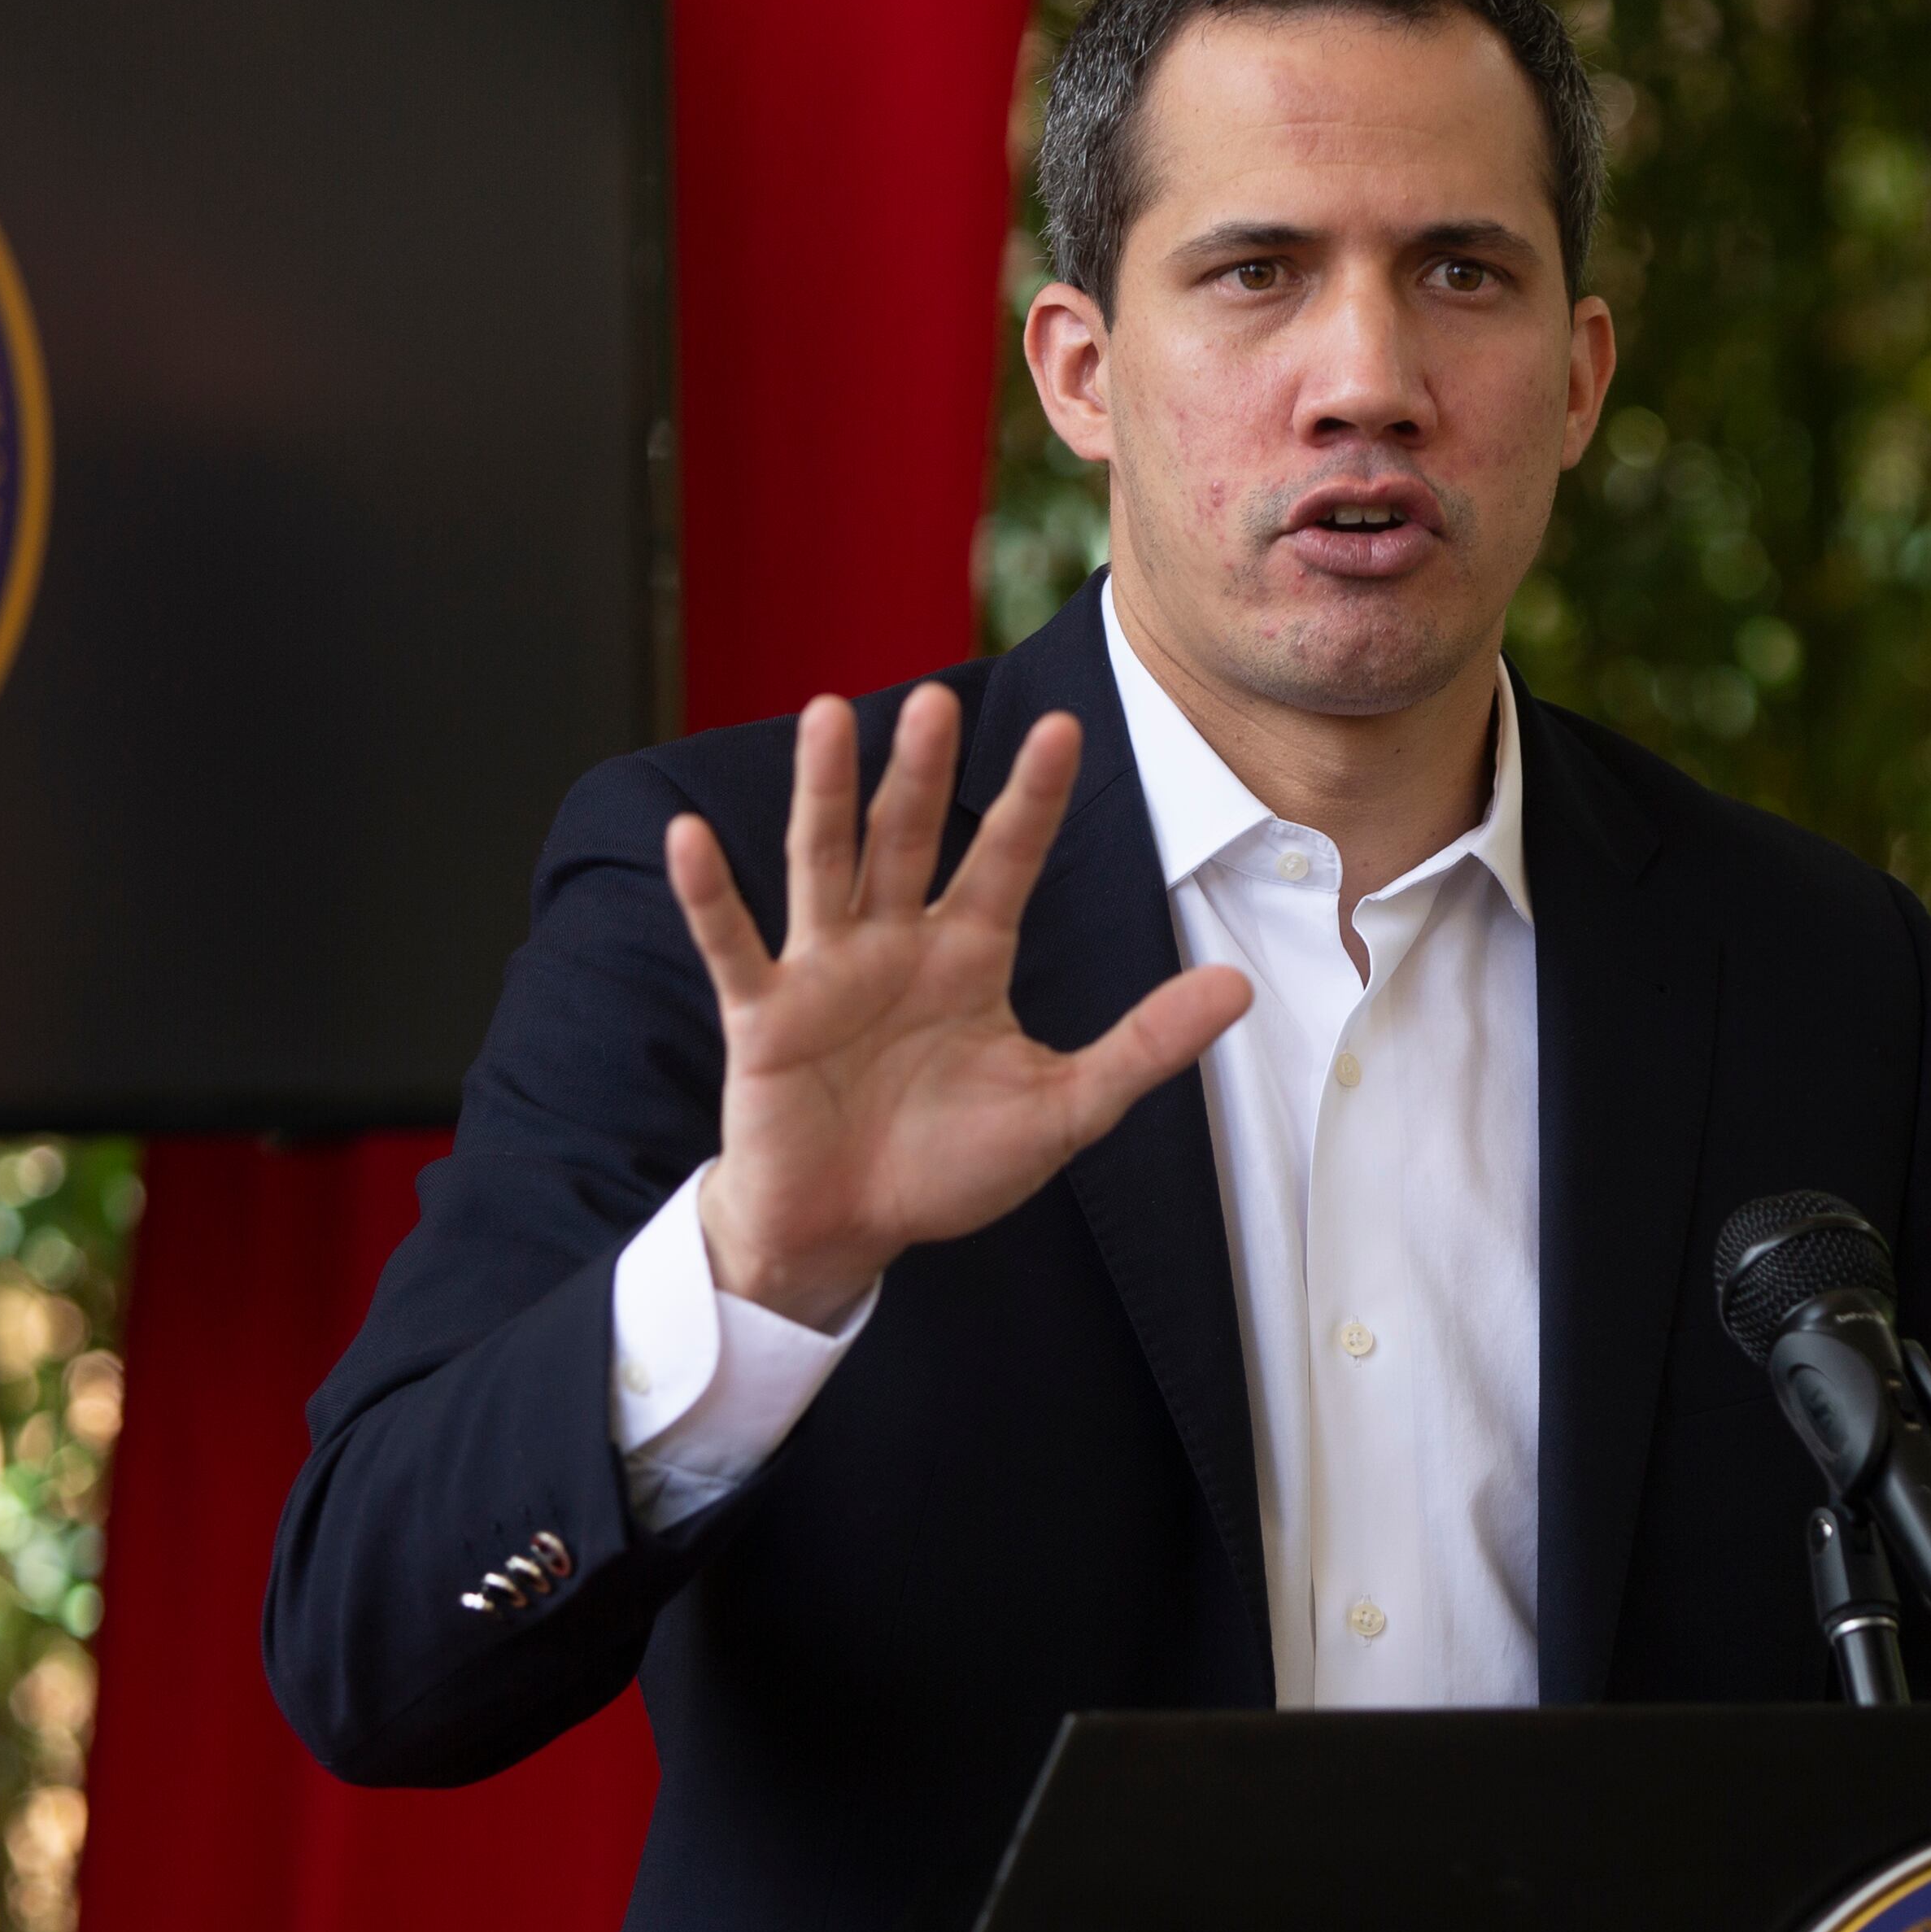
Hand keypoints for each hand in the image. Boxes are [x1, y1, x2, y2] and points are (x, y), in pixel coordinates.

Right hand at [670, 685, 1252, 1329]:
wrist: (848, 1232)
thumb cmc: (947, 1167)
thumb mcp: (1063, 1111)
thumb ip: (1145, 1046)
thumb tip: (1239, 988)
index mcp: (968, 956)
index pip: (1006, 860)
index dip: (1033, 800)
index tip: (1065, 728)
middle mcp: (894, 944)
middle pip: (907, 839)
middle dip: (922, 773)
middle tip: (938, 700)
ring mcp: (824, 971)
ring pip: (824, 863)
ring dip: (823, 792)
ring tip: (826, 715)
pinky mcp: (763, 1014)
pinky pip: (733, 943)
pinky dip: (708, 894)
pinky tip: (690, 837)